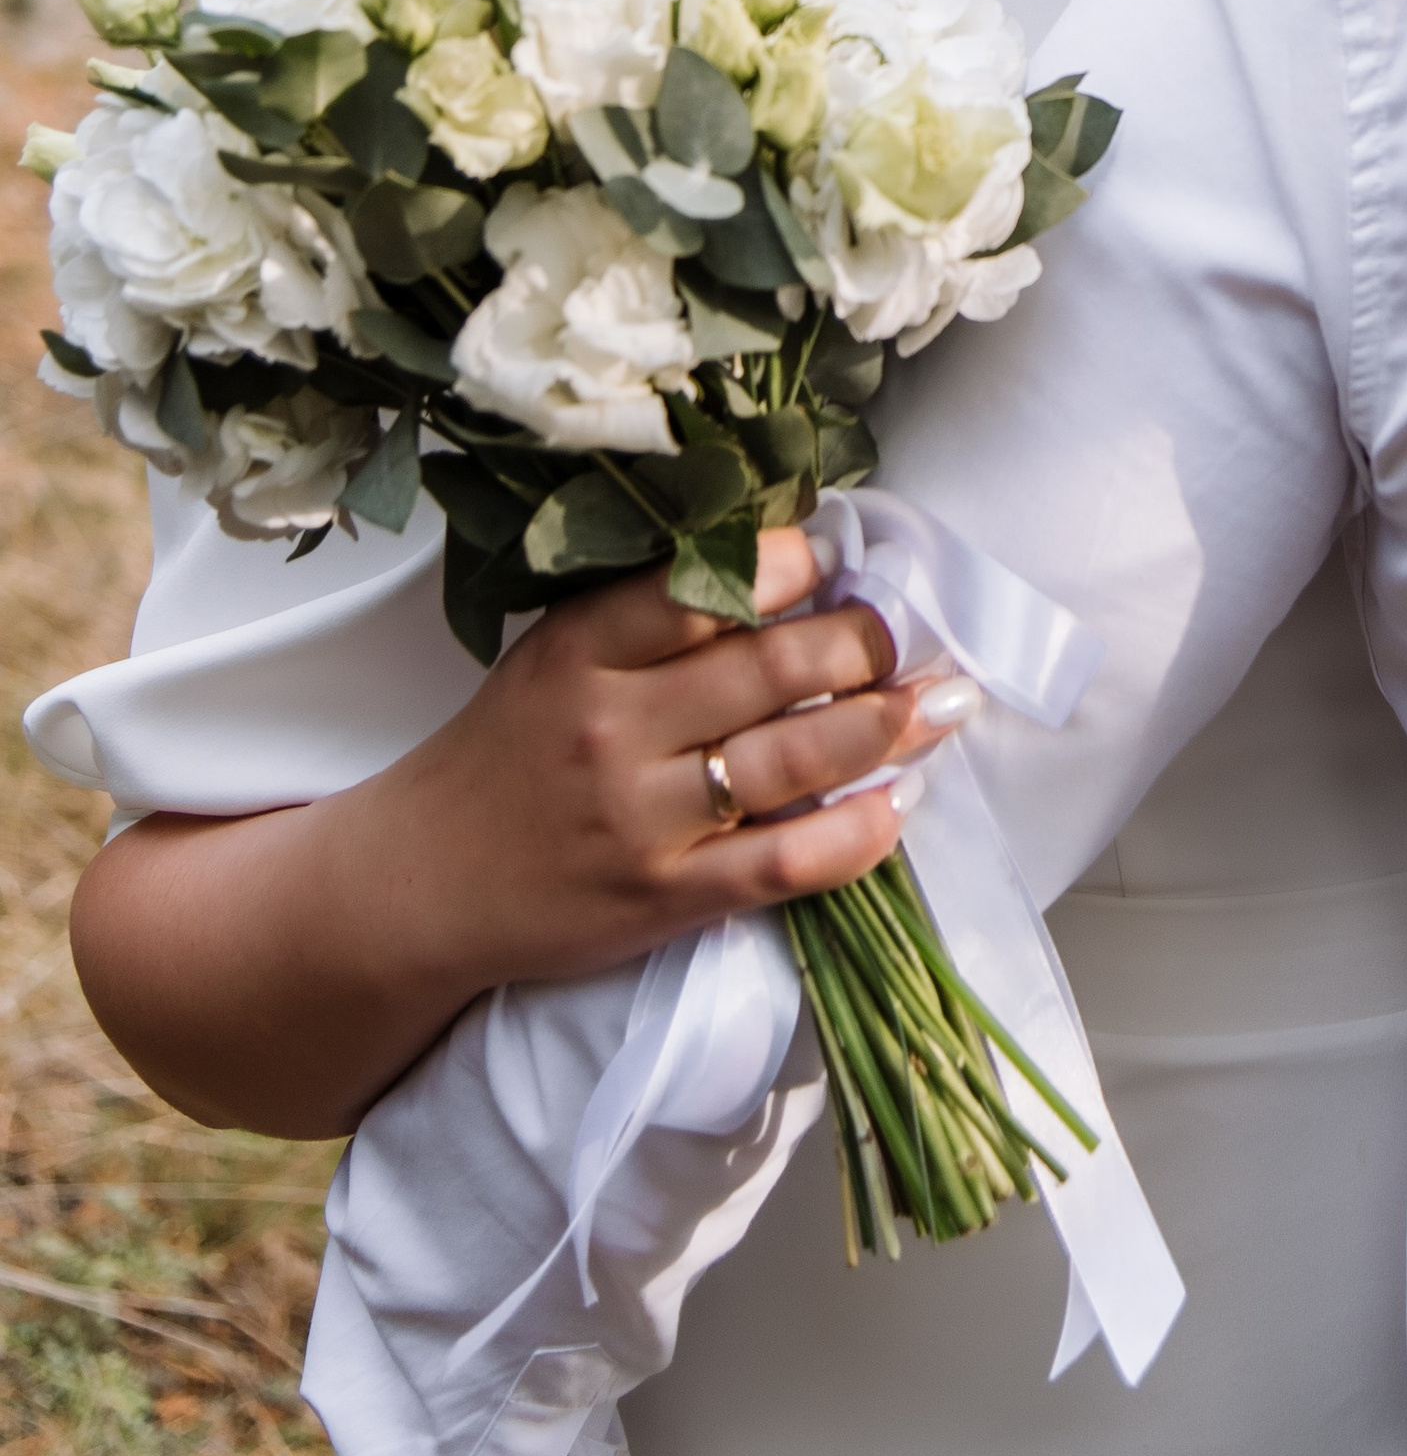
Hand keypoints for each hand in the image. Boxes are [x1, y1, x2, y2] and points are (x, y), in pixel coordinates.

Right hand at [380, 523, 973, 993]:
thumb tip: (795, 567)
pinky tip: (896, 806)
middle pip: (773, 667)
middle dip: (864, 643)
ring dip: (884, 725)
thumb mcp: (559, 656)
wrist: (421, 885)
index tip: (844, 558)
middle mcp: (615, 726)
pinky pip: (784, 863)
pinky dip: (855, 833)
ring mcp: (643, 817)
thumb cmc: (510, 753)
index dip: (795, 564)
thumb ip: (656, 615)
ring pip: (793, 758)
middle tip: (908, 633)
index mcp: (583, 647)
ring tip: (936, 703)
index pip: (706, 586)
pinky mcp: (665, 897)